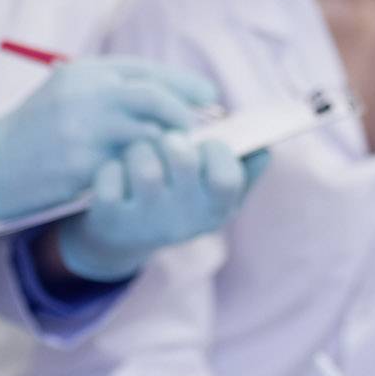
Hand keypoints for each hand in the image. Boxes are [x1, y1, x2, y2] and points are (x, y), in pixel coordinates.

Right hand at [0, 58, 216, 222]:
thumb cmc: (36, 131)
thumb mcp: (69, 94)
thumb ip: (113, 91)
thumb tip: (171, 98)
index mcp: (86, 72)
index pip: (148, 72)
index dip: (185, 85)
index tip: (210, 98)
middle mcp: (86, 94)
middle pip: (155, 98)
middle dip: (186, 115)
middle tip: (203, 132)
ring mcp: (83, 129)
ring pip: (148, 135)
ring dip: (170, 148)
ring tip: (182, 158)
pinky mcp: (81, 165)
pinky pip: (129, 168)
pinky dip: (146, 172)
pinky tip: (154, 178)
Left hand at [55, 136, 265, 282]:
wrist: (126, 235)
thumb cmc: (181, 199)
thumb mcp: (215, 192)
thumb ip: (243, 169)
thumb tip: (264, 148)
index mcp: (216, 210)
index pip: (226, 178)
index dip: (217, 151)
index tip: (207, 144)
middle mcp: (184, 221)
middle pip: (183, 160)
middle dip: (174, 139)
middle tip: (168, 142)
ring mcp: (147, 222)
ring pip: (145, 165)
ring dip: (140, 150)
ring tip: (140, 155)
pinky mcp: (111, 218)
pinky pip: (110, 176)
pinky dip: (111, 167)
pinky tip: (116, 174)